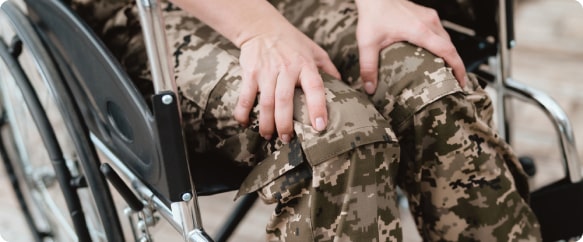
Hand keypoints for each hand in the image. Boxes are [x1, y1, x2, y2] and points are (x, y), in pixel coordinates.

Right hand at [234, 23, 340, 142]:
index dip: (318, 108)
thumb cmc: (291, 41)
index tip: (320, 126)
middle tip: (287, 139)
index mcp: (305, 65)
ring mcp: (267, 71)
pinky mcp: (250, 72)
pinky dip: (243, 111)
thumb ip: (327, 68)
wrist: (261, 26)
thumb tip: (342, 86)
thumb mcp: (314, 49)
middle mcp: (286, 68)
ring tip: (269, 136)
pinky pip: (246, 96)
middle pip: (285, 101)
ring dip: (266, 123)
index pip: (314, 88)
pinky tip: (244, 123)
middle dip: (285, 124)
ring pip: (266, 102)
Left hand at [355, 0, 466, 93]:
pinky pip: (440, 32)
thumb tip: (369, 88)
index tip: (461, 82)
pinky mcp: (425, 14)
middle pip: (450, 47)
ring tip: (446, 71)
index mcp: (420, 31)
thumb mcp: (368, 43)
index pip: (448, 51)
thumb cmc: (372, 14)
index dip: (458, 68)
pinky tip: (434, 54)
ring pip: (446, 39)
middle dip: (456, 65)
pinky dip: (442, 45)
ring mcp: (429, 17)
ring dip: (449, 55)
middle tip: (455, 82)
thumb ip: (368, 67)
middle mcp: (429, 23)